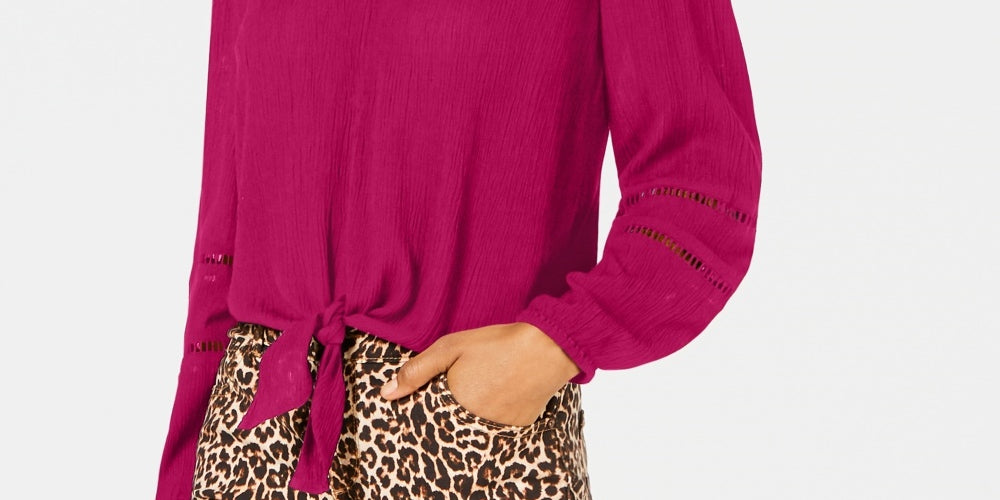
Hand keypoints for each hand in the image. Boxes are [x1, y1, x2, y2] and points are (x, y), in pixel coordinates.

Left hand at [379, 322, 580, 426]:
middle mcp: (474, 424)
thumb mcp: (451, 348)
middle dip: (454, 406)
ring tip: (486, 384)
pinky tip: (502, 390)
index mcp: (453, 406)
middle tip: (470, 381)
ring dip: (475, 410)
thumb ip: (416, 371)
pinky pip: (497, 426)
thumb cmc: (497, 344)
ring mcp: (498, 429)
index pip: (430, 417)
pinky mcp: (518, 428)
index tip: (441, 386)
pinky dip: (495, 412)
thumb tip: (386, 393)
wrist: (547, 348)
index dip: (432, 401)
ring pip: (474, 425)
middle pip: (452, 422)